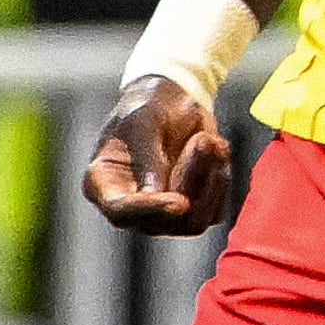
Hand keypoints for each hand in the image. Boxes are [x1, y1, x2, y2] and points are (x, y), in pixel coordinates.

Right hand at [82, 77, 230, 235]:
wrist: (174, 103)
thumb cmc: (148, 108)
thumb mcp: (144, 122)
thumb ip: (147, 158)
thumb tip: (153, 194)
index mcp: (103, 184)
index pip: (120, 212)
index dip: (150, 210)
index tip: (180, 203)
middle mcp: (130, 207)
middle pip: (163, 221)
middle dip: (190, 179)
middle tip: (203, 140)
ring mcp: (161, 214)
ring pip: (194, 220)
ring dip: (210, 178)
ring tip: (209, 140)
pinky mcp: (192, 212)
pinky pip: (215, 211)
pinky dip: (221, 179)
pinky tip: (214, 150)